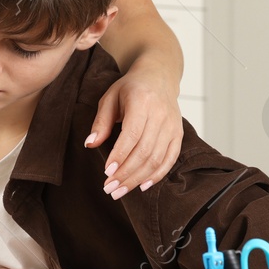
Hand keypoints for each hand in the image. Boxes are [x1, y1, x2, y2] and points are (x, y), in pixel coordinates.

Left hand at [87, 60, 182, 198]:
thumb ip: (101, 122)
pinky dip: (157, 175)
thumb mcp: (109, 98)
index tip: (106, 172)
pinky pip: (169, 159)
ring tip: (120, 191)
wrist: (158, 77)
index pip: (132, 135)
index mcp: (142, 102)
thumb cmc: (130, 88)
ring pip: (157, 159)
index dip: (120, 156)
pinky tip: (142, 186)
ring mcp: (173, 126)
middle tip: (109, 188)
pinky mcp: (178, 135)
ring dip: (138, 178)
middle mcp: (161, 115)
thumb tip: (90, 144)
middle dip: (126, 174)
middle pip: (145, 152)